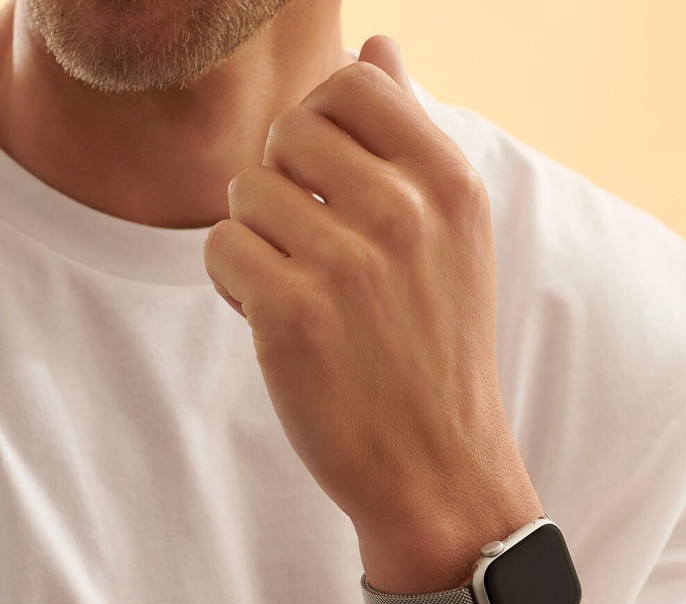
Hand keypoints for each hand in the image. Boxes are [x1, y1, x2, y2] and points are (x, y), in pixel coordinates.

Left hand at [204, 35, 512, 539]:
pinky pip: (219, 249)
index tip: (330, 182)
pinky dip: (235, 283)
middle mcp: (404, 213)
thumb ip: (410, 134)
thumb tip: (380, 43)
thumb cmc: (436, 347)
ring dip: (258, 239)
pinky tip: (275, 321)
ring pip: (245, 191)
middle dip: (286, 182)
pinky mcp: (291, 316)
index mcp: (450, 184)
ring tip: (301, 290)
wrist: (437, 462)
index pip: (353, 82)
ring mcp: (347, 265)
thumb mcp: (451, 237)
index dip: (324, 126)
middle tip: (313, 244)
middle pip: (289, 130)